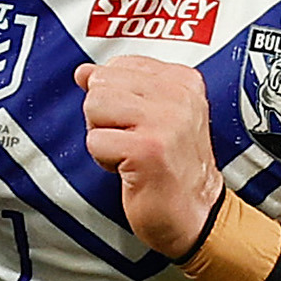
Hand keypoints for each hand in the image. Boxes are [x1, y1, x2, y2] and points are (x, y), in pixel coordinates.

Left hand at [76, 57, 222, 256]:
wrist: (196, 215)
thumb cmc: (175, 169)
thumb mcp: (154, 116)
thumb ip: (121, 87)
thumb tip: (84, 72)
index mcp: (183, 81)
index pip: (119, 65)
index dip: (117, 99)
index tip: (141, 123)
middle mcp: (178, 96)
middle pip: (102, 84)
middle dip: (104, 117)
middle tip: (132, 141)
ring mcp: (165, 121)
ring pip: (94, 106)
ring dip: (103, 137)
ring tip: (130, 153)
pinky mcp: (147, 148)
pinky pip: (95, 141)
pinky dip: (104, 160)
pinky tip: (130, 169)